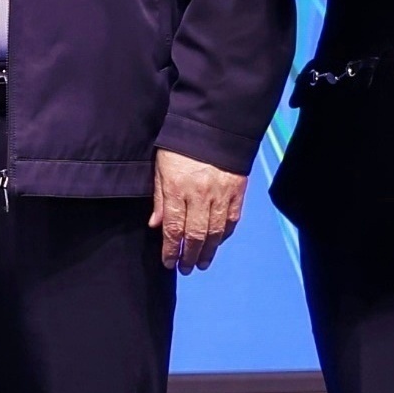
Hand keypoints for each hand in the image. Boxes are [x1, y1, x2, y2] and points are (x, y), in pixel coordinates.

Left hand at [151, 148, 247, 272]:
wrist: (215, 124)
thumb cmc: (181, 144)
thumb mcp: (161, 166)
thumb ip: (159, 197)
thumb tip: (156, 225)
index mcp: (178, 188)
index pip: (174, 228)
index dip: (171, 250)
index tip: (169, 263)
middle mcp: (200, 194)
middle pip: (196, 235)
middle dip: (190, 256)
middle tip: (186, 269)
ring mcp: (221, 194)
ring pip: (216, 232)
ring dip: (209, 251)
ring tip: (201, 263)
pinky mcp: (237, 191)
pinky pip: (232, 219)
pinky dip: (225, 234)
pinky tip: (218, 242)